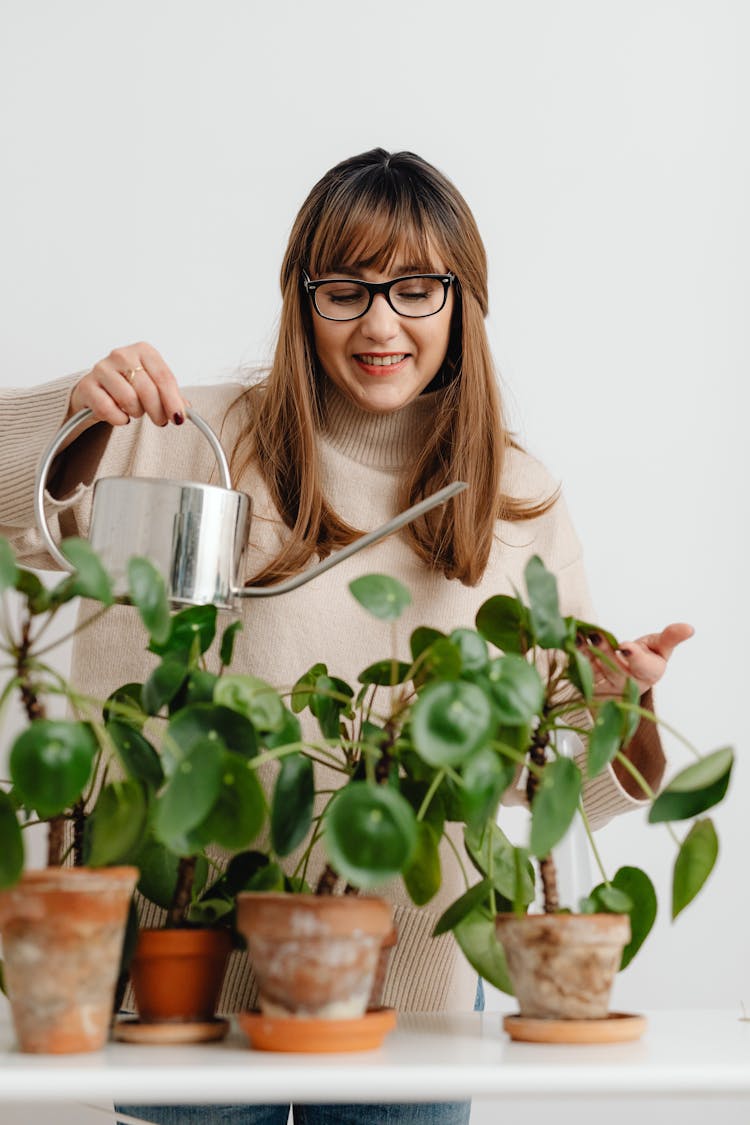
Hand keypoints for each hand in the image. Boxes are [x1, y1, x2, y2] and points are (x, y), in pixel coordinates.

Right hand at [69, 342, 188, 427]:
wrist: (96, 390)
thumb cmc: (128, 386)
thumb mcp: (153, 386)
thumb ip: (171, 396)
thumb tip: (184, 410)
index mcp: (143, 351)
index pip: (164, 376)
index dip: (173, 400)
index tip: (178, 417)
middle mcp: (122, 355)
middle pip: (148, 389)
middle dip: (157, 411)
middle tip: (160, 420)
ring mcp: (102, 368)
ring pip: (129, 399)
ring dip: (136, 413)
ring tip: (136, 412)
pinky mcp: (87, 386)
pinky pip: (108, 409)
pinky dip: (118, 418)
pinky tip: (121, 416)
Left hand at [582, 623, 694, 698]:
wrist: (626, 680)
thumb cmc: (646, 660)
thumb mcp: (660, 648)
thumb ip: (671, 637)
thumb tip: (690, 628)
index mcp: (650, 673)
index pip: (645, 667)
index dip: (635, 657)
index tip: (625, 646)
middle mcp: (629, 685)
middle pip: (616, 669)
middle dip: (605, 652)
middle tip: (595, 635)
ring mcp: (608, 689)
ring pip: (595, 672)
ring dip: (584, 655)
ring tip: (578, 637)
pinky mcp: (590, 689)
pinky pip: (580, 674)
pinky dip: (574, 659)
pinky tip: (569, 644)